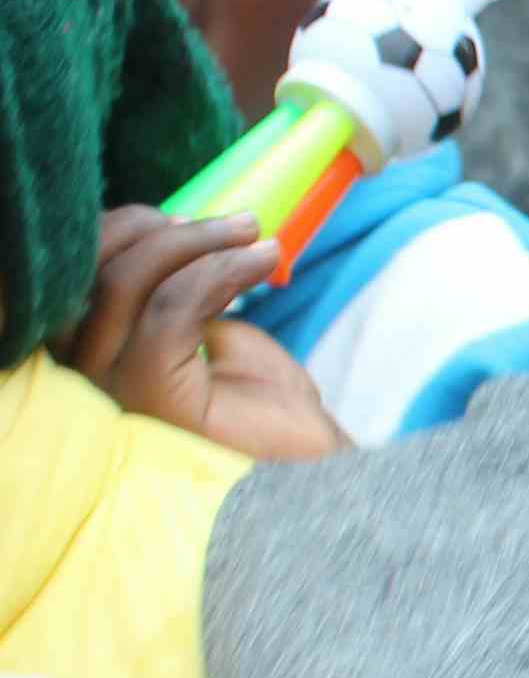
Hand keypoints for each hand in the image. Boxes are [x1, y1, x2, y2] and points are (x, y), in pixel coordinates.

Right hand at [59, 209, 345, 460]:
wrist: (308, 459)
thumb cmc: (256, 398)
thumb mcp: (202, 326)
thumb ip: (165, 287)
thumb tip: (164, 232)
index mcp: (86, 352)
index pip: (72, 274)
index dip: (121, 231)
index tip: (186, 218)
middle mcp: (81, 374)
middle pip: (92, 272)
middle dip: (165, 230)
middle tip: (237, 224)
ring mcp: (110, 389)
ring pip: (127, 283)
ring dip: (200, 244)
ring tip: (256, 239)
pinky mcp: (150, 397)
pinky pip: (172, 309)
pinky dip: (223, 270)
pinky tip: (264, 259)